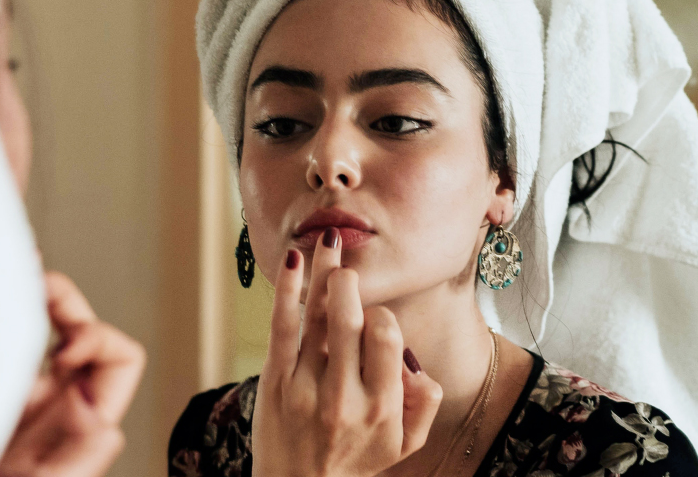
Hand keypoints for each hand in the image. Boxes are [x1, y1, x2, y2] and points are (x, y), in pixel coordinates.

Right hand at [0, 271, 146, 476]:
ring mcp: (16, 385)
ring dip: (24, 296)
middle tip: (26, 286)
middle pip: (78, 323)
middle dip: (59, 295)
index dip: (100, 340)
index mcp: (79, 415)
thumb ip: (75, 461)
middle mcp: (53, 395)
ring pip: (35, 320)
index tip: (63, 352)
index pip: (121, 359)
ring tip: (0, 279)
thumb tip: (108, 425)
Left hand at [251, 230, 443, 476]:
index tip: (375, 319)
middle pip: (350, 321)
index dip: (382, 317)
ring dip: (321, 273)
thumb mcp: (405, 443)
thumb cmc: (356, 459)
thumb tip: (416, 359)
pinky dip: (287, 292)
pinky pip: (282, 329)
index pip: (386, 337)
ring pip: (315, 318)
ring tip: (328, 242)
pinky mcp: (273, 384)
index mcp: (382, 408)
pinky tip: (294, 262)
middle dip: (349, 284)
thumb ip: (423, 402)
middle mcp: (344, 398)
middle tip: (348, 266)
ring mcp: (304, 390)